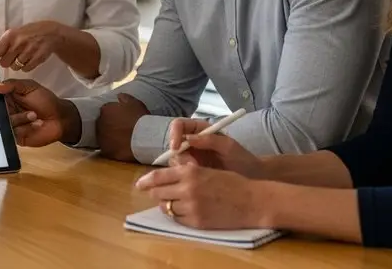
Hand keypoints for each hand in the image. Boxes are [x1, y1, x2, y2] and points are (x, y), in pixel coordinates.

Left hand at [0, 20, 66, 71]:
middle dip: (8, 61)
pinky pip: (26, 69)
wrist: (50, 33)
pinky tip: (31, 57)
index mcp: (9, 36)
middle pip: (4, 63)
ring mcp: (29, 50)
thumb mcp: (11, 35)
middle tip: (15, 53)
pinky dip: (27, 66)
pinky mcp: (37, 58)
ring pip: (15, 67)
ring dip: (17, 64)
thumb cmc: (27, 33)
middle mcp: (18, 43)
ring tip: (24, 54)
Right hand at [0, 79, 77, 146]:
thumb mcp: (29, 87)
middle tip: (11, 107)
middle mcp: (6, 111)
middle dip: (4, 109)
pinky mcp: (15, 137)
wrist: (60, 119)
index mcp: (7, 98)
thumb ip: (12, 85)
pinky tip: (36, 124)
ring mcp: (10, 125)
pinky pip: (13, 133)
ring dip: (20, 118)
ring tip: (34, 115)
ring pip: (4, 123)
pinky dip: (25, 128)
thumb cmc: (46, 101)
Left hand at [95, 93, 148, 161]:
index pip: (106, 111)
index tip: (121, 118)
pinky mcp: (105, 150)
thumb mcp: (135, 103)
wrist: (144, 138)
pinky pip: (106, 149)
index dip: (114, 114)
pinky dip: (112, 148)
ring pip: (103, 136)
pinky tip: (121, 148)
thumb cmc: (140, 118)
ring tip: (122, 139)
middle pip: (102, 123)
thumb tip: (119, 96)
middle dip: (109, 125)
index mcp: (105, 110)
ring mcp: (101, 138)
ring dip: (109, 137)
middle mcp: (100, 123)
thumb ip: (125, 98)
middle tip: (122, 128)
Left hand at [134, 162, 261, 230]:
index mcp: (190, 172)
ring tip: (178, 202)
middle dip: (157, 193)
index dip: (146, 181)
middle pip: (158, 193)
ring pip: (166, 207)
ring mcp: (191, 207)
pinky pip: (177, 219)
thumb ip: (186, 171)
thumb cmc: (232, 182)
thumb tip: (167, 172)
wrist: (252, 201)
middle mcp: (187, 188)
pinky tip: (188, 211)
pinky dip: (178, 216)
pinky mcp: (197, 222)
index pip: (158, 176)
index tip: (139, 184)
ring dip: (168, 205)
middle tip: (161, 193)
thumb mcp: (207, 170)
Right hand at [166, 118, 264, 177]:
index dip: (174, 134)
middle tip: (191, 166)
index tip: (176, 147)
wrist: (252, 178)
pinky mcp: (192, 171)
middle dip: (178, 155)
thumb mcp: (229, 147)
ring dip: (181, 167)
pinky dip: (183, 176)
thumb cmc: (243, 159)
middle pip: (174, 143)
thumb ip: (210, 140)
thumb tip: (189, 138)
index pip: (179, 125)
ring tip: (197, 174)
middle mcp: (193, 141)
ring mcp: (192, 156)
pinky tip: (196, 181)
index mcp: (201, 130)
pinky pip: (180, 172)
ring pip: (175, 159)